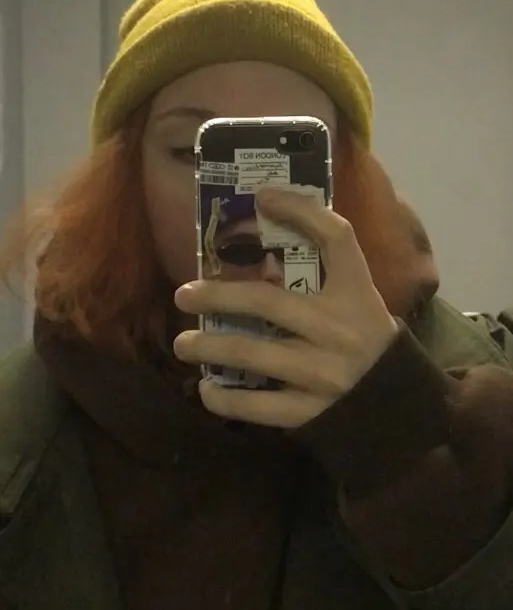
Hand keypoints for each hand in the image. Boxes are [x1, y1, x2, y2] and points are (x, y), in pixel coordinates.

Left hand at [173, 188, 397, 428]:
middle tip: (184, 296)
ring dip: (207, 347)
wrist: (394, 400)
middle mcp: (337, 330)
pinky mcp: (310, 412)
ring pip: (250, 353)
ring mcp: (321, 373)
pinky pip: (256, 408)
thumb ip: (324, 265)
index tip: (262, 196)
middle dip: (216, 295)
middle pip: (265, 302)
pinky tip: (207, 390)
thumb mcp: (356, 294)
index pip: (336, 238)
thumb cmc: (364, 336)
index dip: (300, 210)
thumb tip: (268, 219)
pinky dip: (225, 400)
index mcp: (355, 293)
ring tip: (183, 344)